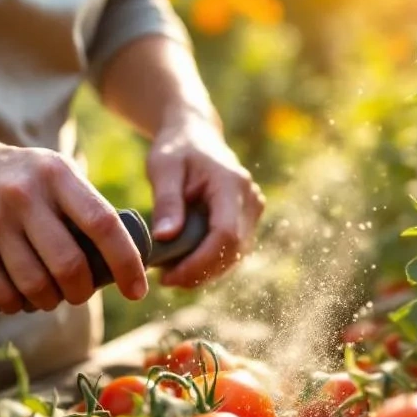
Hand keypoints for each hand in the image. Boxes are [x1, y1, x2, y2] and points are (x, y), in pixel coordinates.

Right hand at [0, 136, 148, 313]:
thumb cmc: (21, 180)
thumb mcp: (55, 175)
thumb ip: (87, 208)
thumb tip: (128, 260)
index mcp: (58, 175)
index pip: (104, 224)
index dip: (126, 262)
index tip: (137, 290)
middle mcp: (26, 194)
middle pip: (70, 264)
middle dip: (81, 291)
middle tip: (78, 294)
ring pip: (36, 284)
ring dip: (49, 302)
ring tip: (49, 297)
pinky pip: (2, 292)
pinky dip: (17, 305)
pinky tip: (20, 300)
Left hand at [147, 120, 264, 287]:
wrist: (196, 135)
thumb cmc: (177, 149)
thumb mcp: (163, 168)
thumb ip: (166, 202)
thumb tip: (165, 238)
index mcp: (231, 184)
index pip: (225, 234)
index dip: (200, 263)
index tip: (169, 277)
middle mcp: (250, 199)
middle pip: (233, 250)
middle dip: (200, 273)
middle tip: (166, 281)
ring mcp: (253, 210)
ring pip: (235, 256)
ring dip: (205, 272)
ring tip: (171, 275)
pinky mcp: (247, 220)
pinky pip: (233, 251)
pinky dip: (210, 263)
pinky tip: (184, 266)